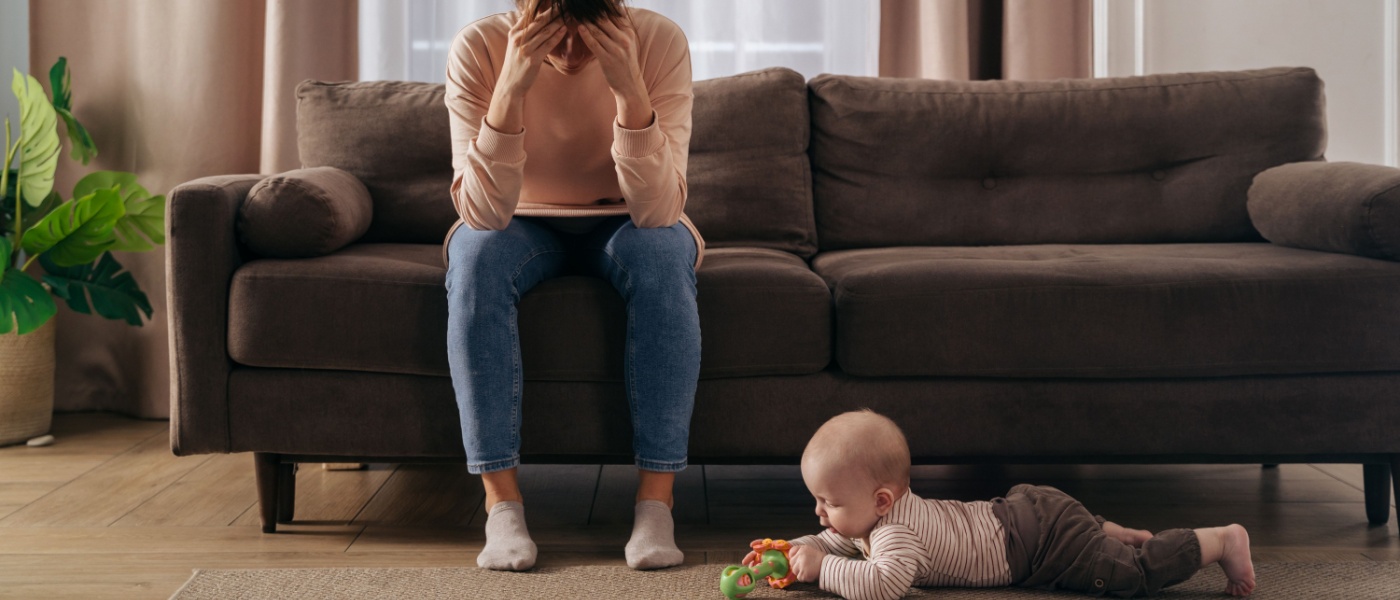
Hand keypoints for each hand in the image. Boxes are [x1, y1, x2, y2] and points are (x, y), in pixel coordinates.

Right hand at [496, 8, 567, 101]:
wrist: (510, 84)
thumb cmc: (516, 63)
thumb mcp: (516, 45)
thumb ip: (525, 32)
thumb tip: (534, 19)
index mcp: (514, 32)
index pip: (530, 15)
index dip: (543, 6)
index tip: (555, 2)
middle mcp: (518, 38)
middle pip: (539, 20)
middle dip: (554, 11)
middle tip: (565, 5)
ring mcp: (525, 48)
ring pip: (545, 31)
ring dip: (559, 22)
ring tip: (569, 15)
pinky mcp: (532, 59)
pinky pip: (547, 44)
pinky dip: (557, 36)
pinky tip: (564, 29)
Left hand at [577, 11, 652, 127]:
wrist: (630, 86)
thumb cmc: (625, 64)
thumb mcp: (626, 44)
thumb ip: (617, 30)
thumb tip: (606, 16)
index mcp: (629, 32)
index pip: (613, 14)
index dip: (601, 8)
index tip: (589, 5)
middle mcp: (624, 39)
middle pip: (604, 19)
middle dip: (590, 13)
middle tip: (580, 8)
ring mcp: (616, 49)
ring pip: (597, 30)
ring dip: (585, 21)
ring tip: (577, 15)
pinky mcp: (608, 59)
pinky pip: (594, 43)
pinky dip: (586, 34)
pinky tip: (580, 28)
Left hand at [787, 543, 822, 582]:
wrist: (829, 566)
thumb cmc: (821, 559)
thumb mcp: (811, 551)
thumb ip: (801, 553)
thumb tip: (791, 558)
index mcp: (802, 549)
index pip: (791, 552)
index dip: (792, 557)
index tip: (796, 561)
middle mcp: (800, 555)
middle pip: (791, 563)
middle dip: (796, 566)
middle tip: (805, 568)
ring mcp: (801, 564)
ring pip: (794, 571)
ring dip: (800, 572)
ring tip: (808, 571)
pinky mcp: (803, 573)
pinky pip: (799, 577)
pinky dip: (804, 578)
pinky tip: (810, 575)